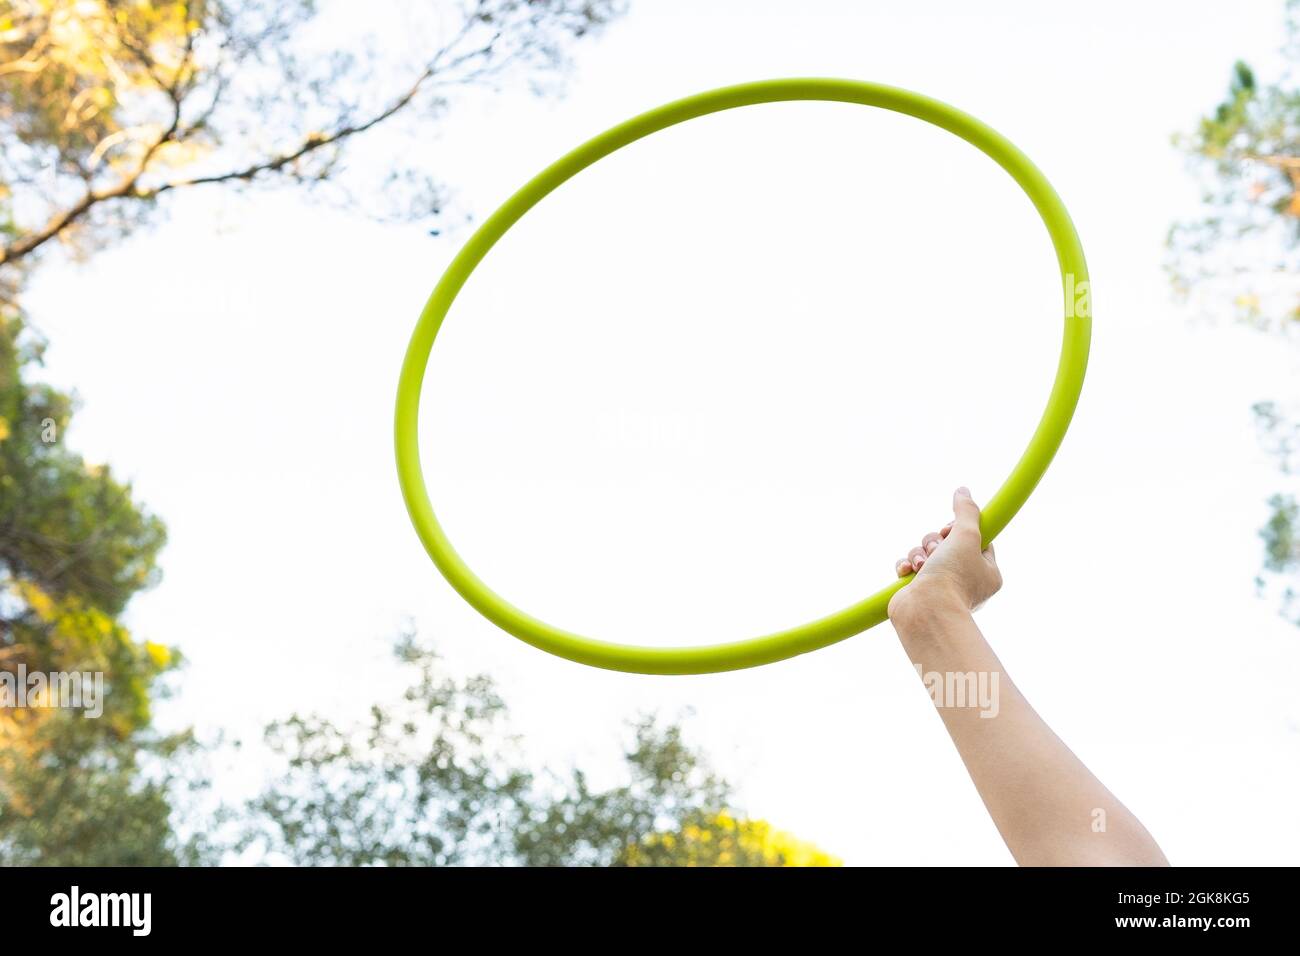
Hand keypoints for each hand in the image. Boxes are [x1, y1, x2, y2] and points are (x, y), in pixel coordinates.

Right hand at [887, 487, 1001, 620]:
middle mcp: (966, 581)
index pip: (978, 539)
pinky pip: (910, 567)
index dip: (961, 528)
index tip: (950, 527)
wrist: (925, 611)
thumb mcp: (966, 535)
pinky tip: (906, 570)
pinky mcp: (919, 590)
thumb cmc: (952, 576)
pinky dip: (906, 565)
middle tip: (937, 548)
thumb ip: (967, 512)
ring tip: (921, 564)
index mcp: (987, 572)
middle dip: (936, 542)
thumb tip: (963, 491)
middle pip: (949, 543)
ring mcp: (941, 587)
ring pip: (927, 553)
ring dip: (920, 553)